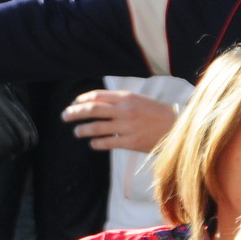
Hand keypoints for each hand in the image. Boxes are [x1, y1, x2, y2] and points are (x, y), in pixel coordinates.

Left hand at [61, 89, 177, 151]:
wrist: (177, 127)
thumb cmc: (155, 113)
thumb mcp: (138, 100)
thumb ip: (119, 101)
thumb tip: (95, 103)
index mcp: (127, 98)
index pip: (98, 96)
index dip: (82, 100)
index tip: (73, 104)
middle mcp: (125, 110)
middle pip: (92, 110)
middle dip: (75, 112)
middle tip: (64, 116)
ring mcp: (127, 126)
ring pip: (96, 127)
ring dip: (82, 130)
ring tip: (76, 132)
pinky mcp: (130, 142)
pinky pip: (107, 142)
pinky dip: (96, 143)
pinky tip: (92, 143)